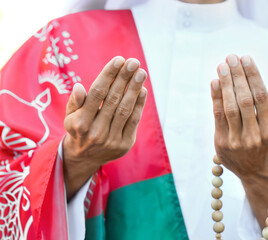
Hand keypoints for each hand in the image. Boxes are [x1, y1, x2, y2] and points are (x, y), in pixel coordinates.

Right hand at [63, 56, 146, 198]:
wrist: (85, 158)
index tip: (119, 60)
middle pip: (113, 99)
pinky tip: (143, 90)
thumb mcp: (70, 116)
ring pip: (125, 109)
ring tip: (141, 72)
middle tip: (133, 62)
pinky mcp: (125, 144)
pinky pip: (134, 121)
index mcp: (80, 123)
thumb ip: (75, 102)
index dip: (108, 75)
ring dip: (134, 89)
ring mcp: (112, 140)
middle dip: (124, 78)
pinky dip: (139, 105)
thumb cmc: (78, 129)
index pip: (96, 93)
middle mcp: (96, 132)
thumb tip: (79, 87)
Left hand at [210, 54, 267, 178]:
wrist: (255, 172)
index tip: (246, 58)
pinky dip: (216, 98)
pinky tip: (214, 82)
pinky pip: (217, 116)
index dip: (253, 76)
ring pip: (230, 106)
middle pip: (244, 99)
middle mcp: (254, 135)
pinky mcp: (221, 143)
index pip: (261, 96)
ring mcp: (236, 140)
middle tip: (231, 57)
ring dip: (225, 84)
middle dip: (237, 76)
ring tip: (222, 65)